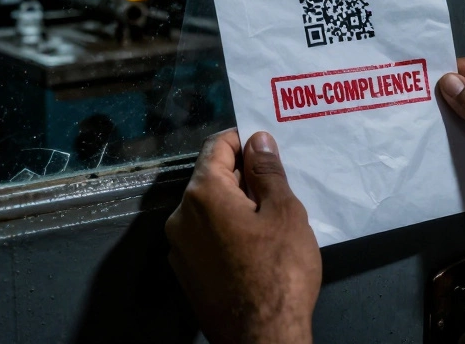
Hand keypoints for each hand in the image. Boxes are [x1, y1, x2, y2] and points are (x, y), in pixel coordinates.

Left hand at [166, 130, 319, 343]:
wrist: (262, 337)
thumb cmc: (279, 271)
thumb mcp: (284, 212)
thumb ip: (267, 171)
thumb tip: (257, 140)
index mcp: (202, 194)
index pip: (217, 146)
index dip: (244, 140)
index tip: (268, 146)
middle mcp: (181, 217)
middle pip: (211, 178)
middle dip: (243, 175)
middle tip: (279, 187)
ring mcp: (179, 248)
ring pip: (209, 209)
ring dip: (236, 204)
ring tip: (271, 219)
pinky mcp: (186, 273)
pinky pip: (206, 236)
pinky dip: (227, 230)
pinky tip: (255, 246)